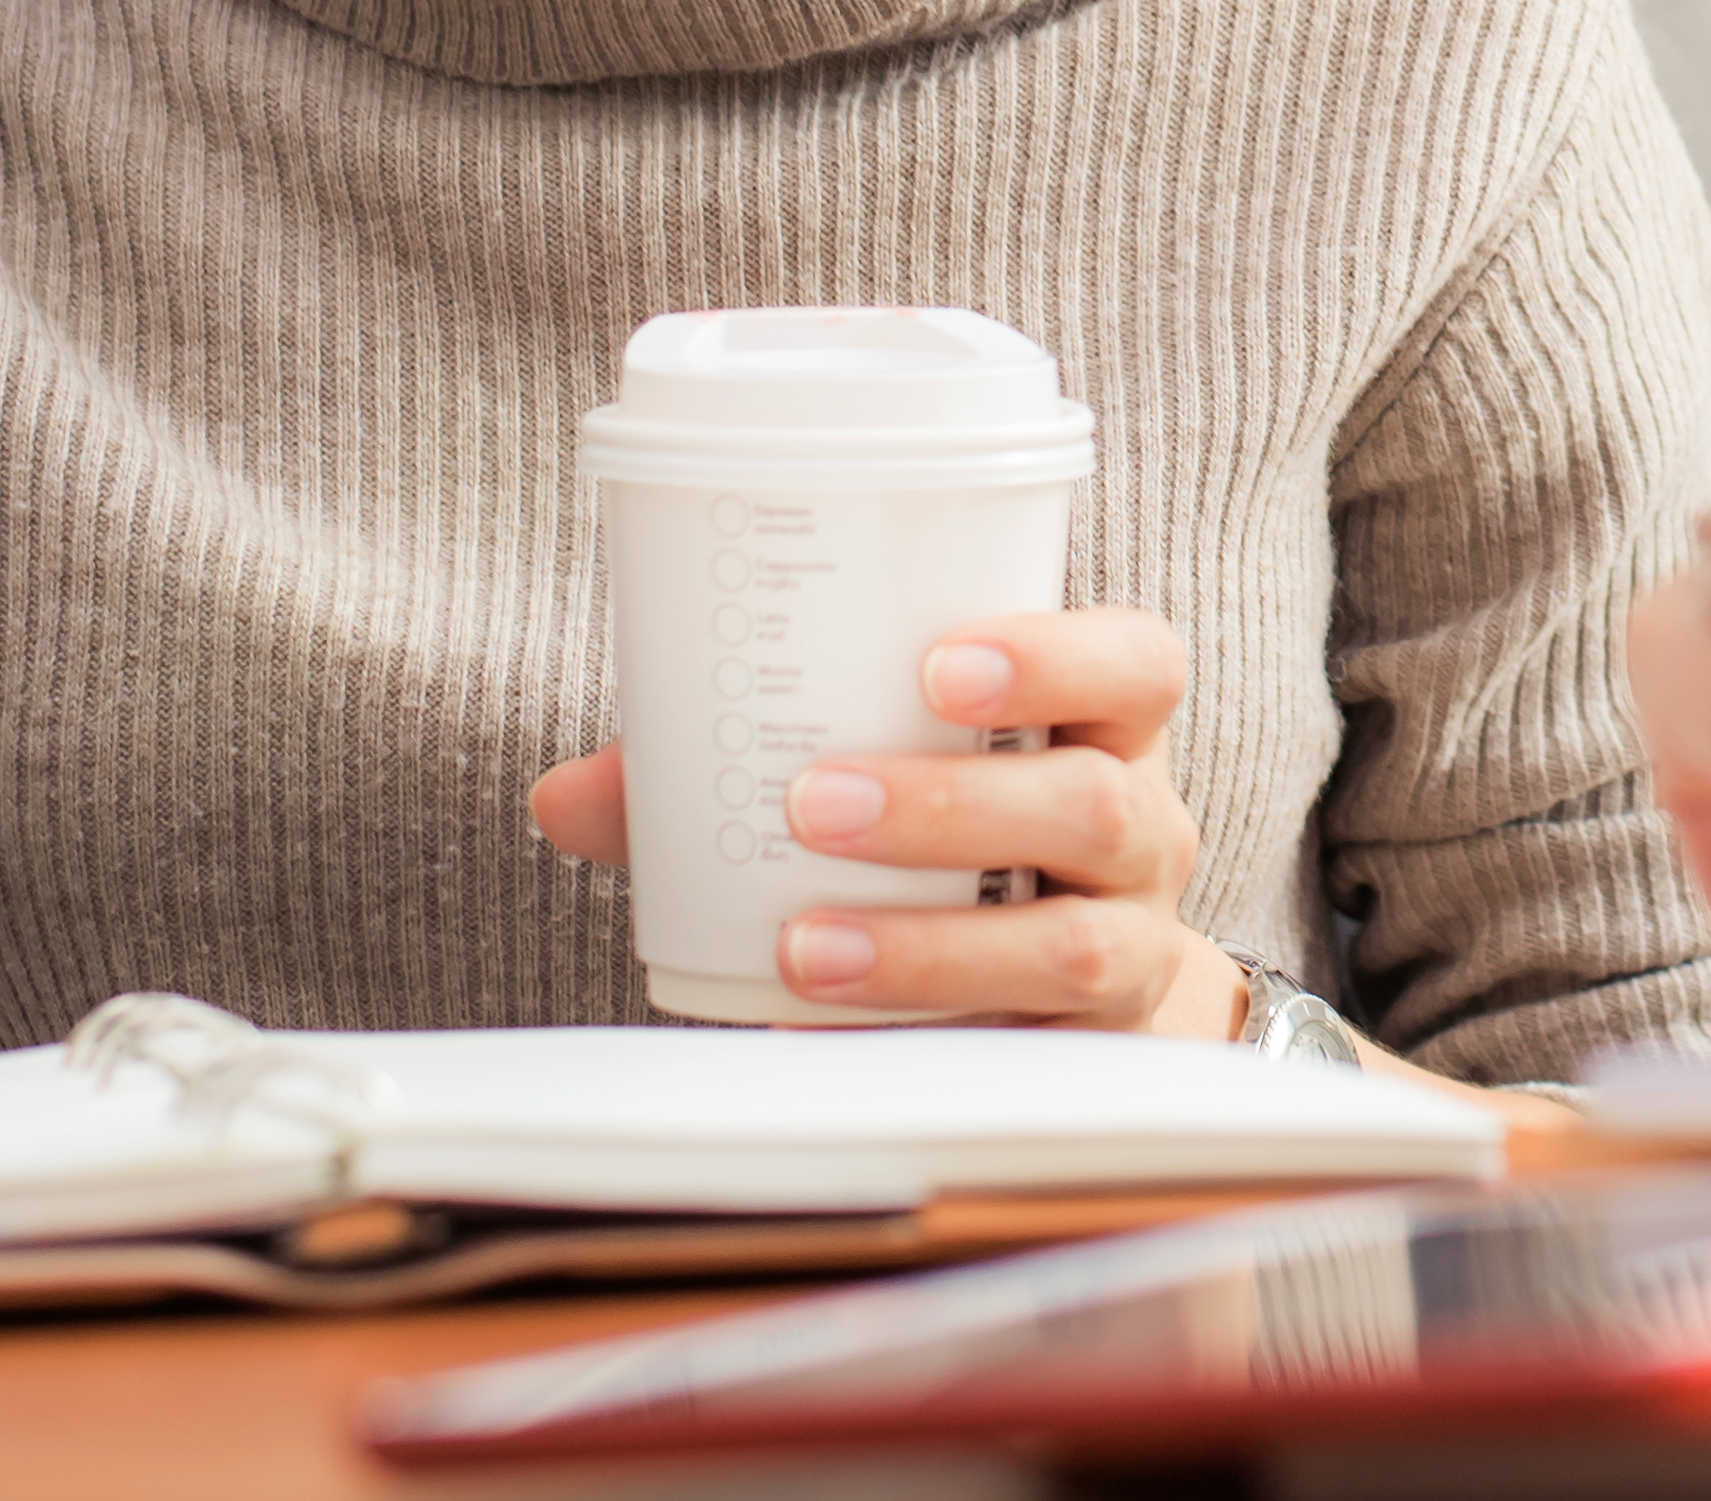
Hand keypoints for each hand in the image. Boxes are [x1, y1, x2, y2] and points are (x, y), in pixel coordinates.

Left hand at [530, 610, 1234, 1036]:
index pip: (1137, 665)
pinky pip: (1022, 1054)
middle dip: (953, 805)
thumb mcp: (888, 771)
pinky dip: (914, 1041)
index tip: (937, 664)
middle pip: (1097, 803)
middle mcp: (1142, 833)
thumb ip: (734, 768)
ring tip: (803, 944)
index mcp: (1106, 730)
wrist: (1071, 990)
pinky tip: (817, 1034)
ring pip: (1072, 944)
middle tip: (815, 802)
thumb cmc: (959, 841)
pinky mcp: (1089, 1056)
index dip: (1057, 654)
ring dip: (928, 944)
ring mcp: (1132, 949)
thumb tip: (568, 795)